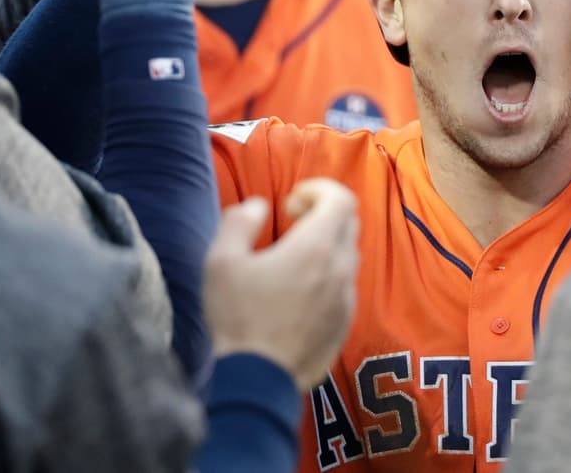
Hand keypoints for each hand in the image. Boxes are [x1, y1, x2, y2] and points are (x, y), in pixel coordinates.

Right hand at [203, 180, 358, 391]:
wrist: (259, 380)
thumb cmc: (239, 318)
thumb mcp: (222, 262)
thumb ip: (239, 222)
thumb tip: (258, 205)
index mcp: (316, 247)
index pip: (341, 198)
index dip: (317, 190)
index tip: (290, 204)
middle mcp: (341, 268)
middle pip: (348, 221)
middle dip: (322, 212)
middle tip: (291, 224)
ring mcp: (347, 297)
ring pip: (348, 253)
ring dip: (326, 243)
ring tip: (291, 258)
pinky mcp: (346, 321)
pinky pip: (345, 283)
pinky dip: (328, 272)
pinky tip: (299, 290)